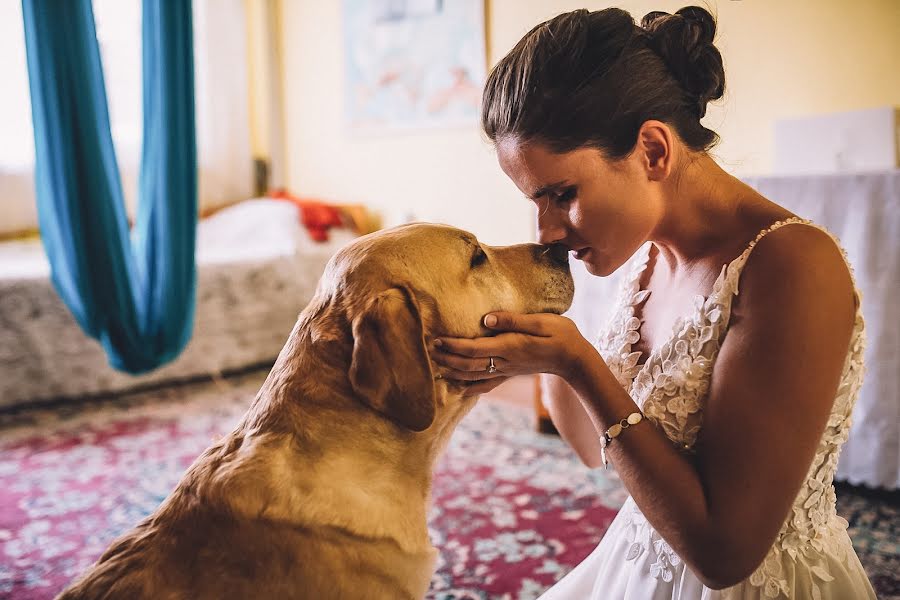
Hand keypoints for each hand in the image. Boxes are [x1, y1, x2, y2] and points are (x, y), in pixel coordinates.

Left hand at [431, 312, 591, 383]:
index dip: (453, 346)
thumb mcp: (541, 320)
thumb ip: (513, 319)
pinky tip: (458, 388)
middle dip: (446, 359)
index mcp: (509, 346)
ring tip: (435, 368)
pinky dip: (470, 387)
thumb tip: (486, 318)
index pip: (474, 348)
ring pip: (474, 376)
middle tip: (427, 351)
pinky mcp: (510, 374)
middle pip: (468, 364)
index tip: (436, 339)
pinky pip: (487, 384)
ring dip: (453, 372)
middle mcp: (505, 361)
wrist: (574, 359)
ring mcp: (507, 370)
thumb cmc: (561, 334)